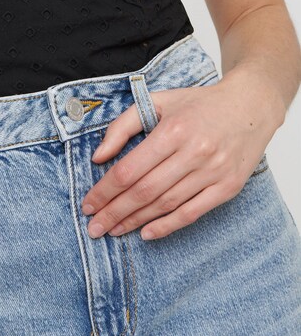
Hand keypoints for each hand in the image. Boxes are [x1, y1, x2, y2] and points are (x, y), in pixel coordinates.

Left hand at [80, 74, 276, 240]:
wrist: (248, 106)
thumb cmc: (197, 104)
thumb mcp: (157, 102)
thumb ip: (123, 126)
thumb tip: (98, 157)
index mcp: (173, 129)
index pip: (130, 168)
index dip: (106, 190)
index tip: (88, 205)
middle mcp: (193, 152)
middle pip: (145, 190)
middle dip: (115, 212)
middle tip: (95, 227)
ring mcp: (213, 172)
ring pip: (166, 204)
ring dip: (136, 221)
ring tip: (114, 230)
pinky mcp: (228, 187)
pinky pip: (192, 213)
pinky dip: (168, 226)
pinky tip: (147, 233)